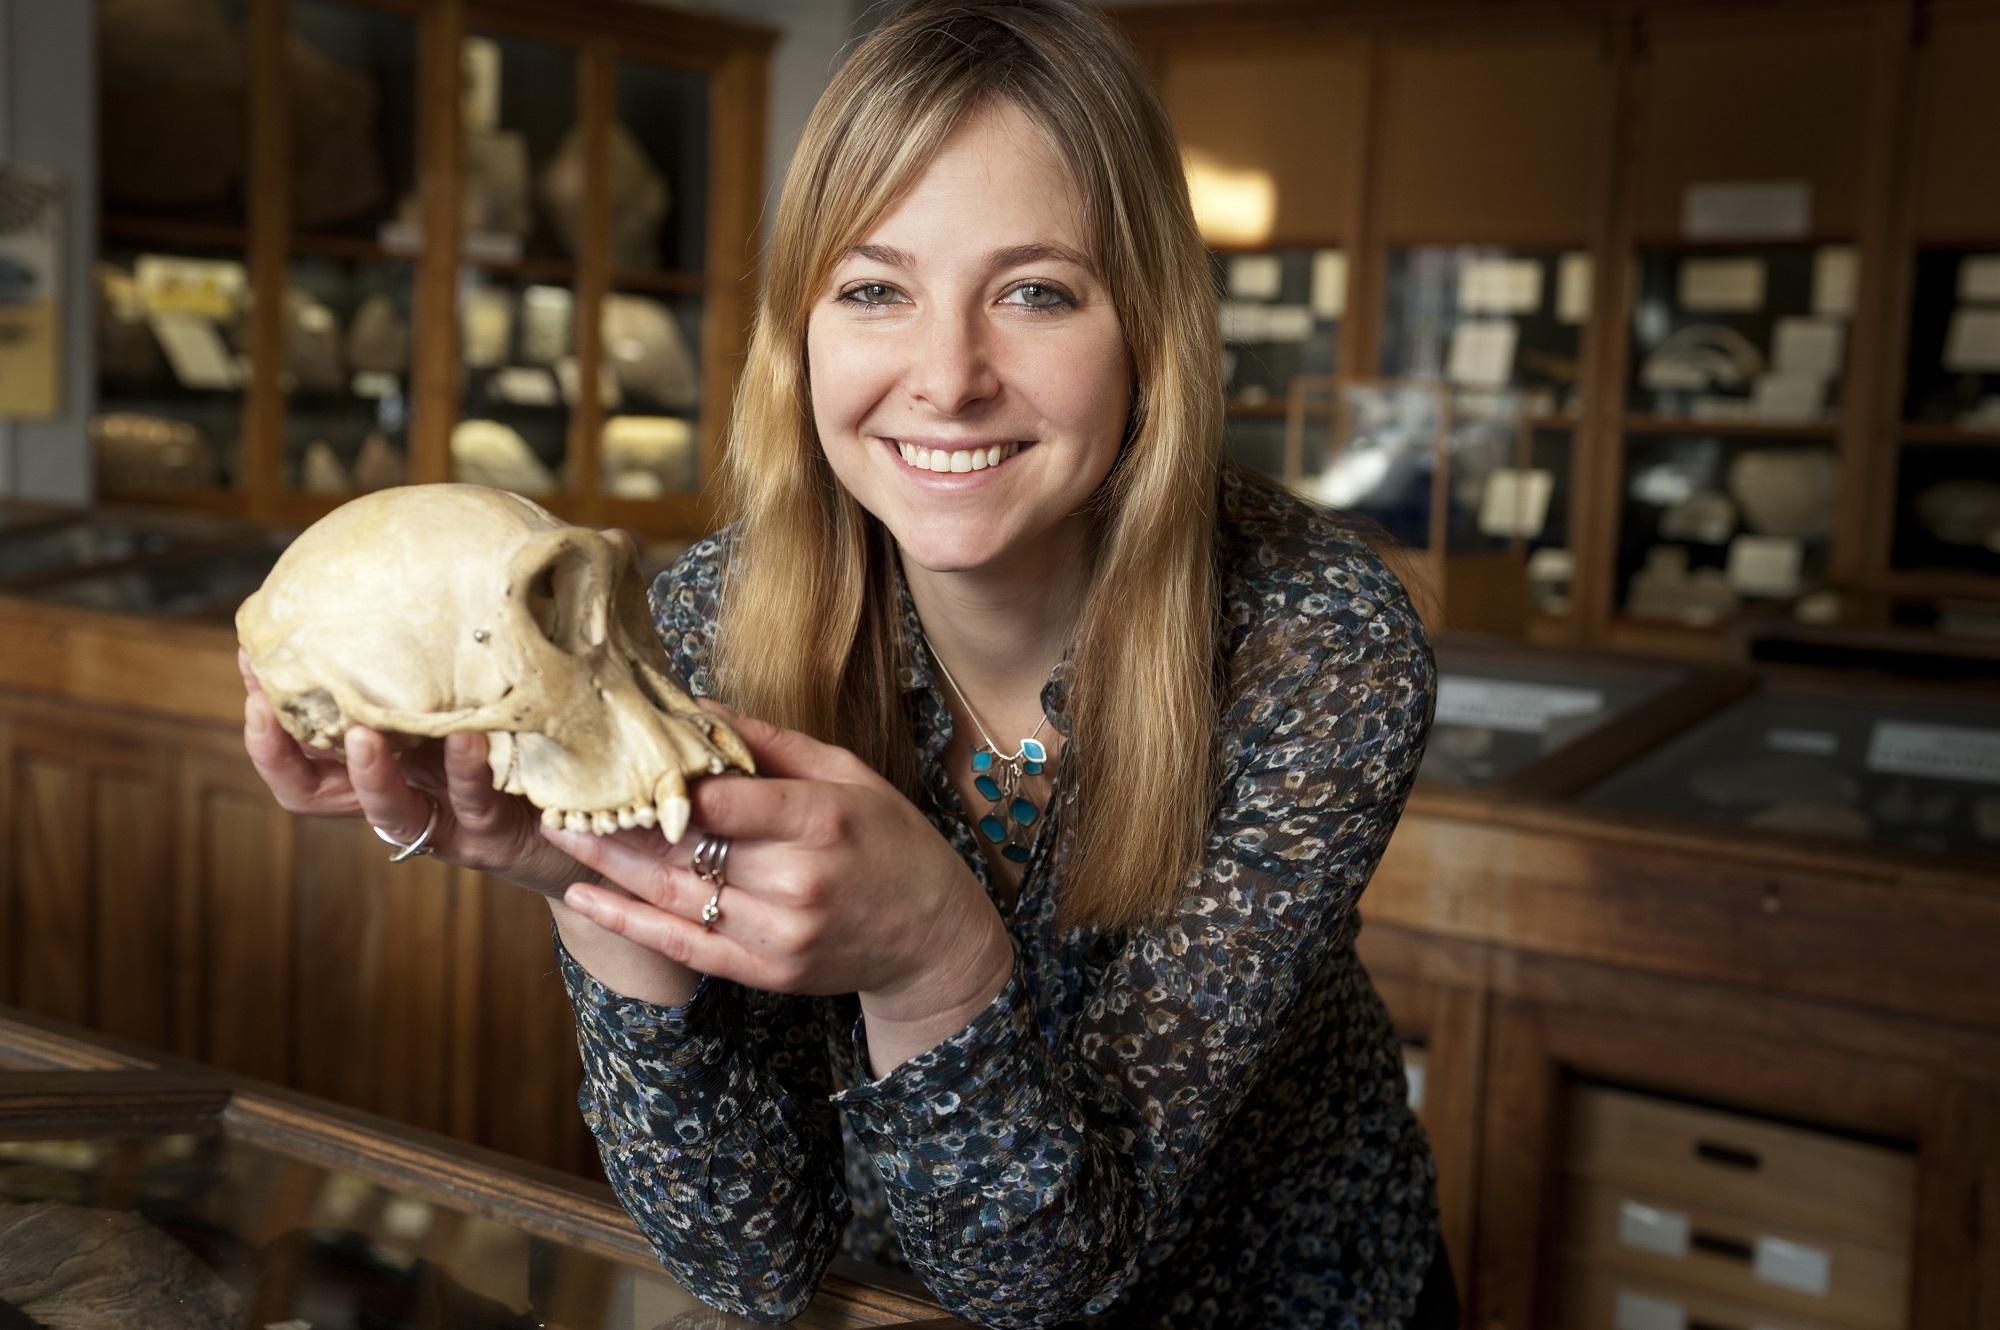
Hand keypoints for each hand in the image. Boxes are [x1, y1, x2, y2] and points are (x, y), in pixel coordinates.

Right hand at [238, 649, 588, 897]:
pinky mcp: (492, 834)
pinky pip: (472, 803)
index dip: (266, 715)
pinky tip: (474, 737)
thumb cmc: (528, 744)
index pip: (303, 748)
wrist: (591, 819)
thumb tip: (421, 573)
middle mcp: (403, 794)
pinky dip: (469, 771)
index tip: (249, 662)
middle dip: (279, 753)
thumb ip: (445, 658)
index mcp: (387, 759)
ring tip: (367, 734)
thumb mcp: (477, 695)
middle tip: (267, 706)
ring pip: (386, 811)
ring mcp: (443, 820)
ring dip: (369, 775)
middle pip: (312, 792)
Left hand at [546, 703, 1013, 1027]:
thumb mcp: (848, 774)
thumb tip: (699, 709)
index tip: (615, 757)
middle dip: (617, 819)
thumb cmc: (891, 842)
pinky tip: (585, 895)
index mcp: (823, 818)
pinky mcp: (767, 971)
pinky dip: (627, 922)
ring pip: (674, 895)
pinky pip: (683, 945)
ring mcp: (782, 932)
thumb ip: (772, 743)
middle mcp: (799, 879)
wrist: (933, 939)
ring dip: (608, 863)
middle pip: (688, 846)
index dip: (665, 781)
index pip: (725, 798)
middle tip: (557, 790)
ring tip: (558, 830)